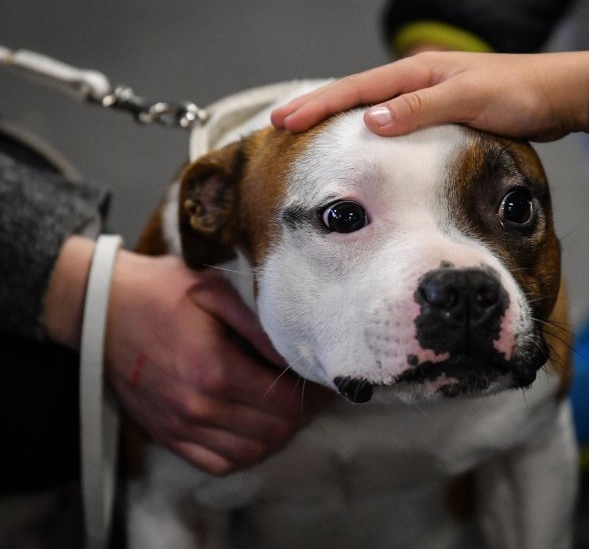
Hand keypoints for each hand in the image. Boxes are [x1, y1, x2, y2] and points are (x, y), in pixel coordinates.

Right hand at [43, 236, 328, 474]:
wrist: (101, 309)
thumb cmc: (161, 292)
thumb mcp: (216, 292)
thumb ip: (260, 327)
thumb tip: (299, 355)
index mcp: (215, 370)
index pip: (285, 403)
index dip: (312, 394)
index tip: (320, 377)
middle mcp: (198, 407)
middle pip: (274, 432)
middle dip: (300, 413)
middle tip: (307, 391)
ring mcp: (180, 427)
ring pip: (251, 453)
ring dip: (276, 434)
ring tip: (284, 408)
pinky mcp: (167, 436)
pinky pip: (218, 464)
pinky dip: (245, 453)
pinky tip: (254, 429)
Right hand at [271, 50, 588, 140]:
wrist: (556, 97)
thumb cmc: (518, 94)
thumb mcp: (469, 99)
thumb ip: (420, 108)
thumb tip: (371, 121)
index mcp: (419, 72)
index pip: (357, 89)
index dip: (319, 105)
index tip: (284, 120)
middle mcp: (418, 81)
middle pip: (356, 94)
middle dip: (317, 109)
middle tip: (280, 125)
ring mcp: (429, 97)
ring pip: (373, 107)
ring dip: (339, 119)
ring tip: (308, 134)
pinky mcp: (442, 114)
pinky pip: (395, 121)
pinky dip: (370, 130)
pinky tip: (363, 144)